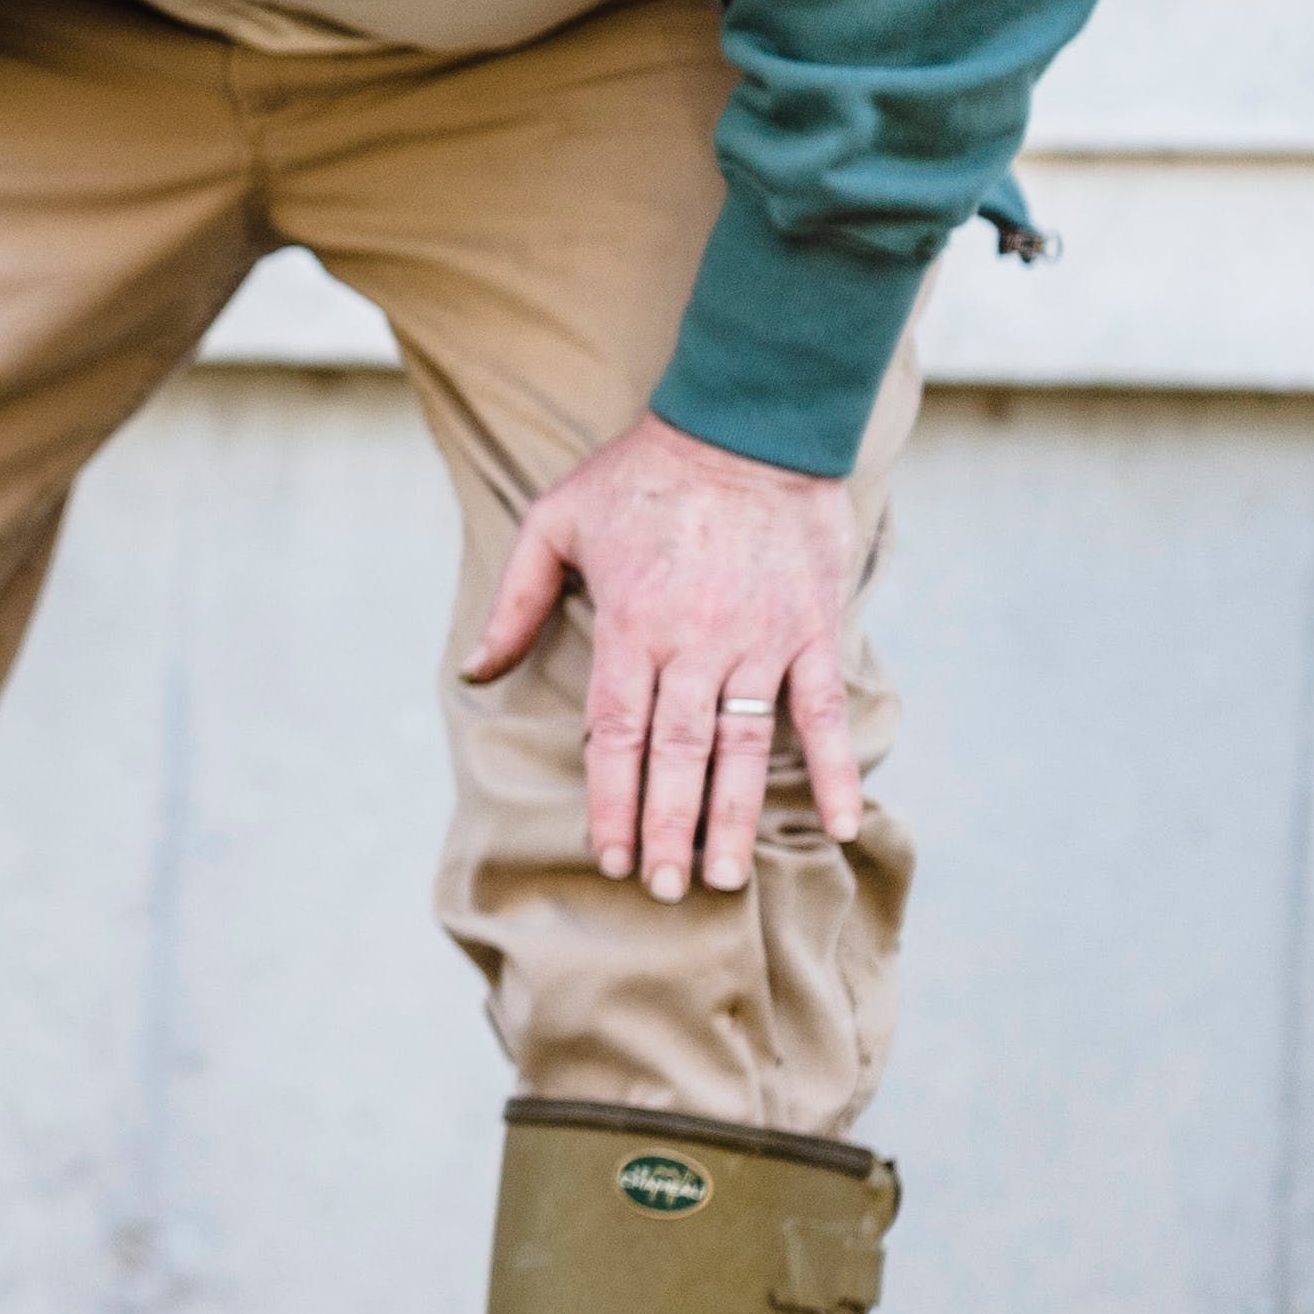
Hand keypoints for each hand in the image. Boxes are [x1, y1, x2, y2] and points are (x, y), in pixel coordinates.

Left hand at [462, 414, 864, 902]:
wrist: (746, 423)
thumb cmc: (642, 473)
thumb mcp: (556, 520)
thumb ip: (515, 602)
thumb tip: (473, 670)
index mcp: (630, 623)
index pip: (616, 732)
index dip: (612, 800)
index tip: (611, 855)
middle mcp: (695, 642)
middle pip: (677, 754)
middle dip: (668, 827)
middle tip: (666, 890)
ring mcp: (760, 639)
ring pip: (743, 745)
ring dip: (733, 815)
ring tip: (724, 878)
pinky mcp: (812, 629)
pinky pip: (823, 710)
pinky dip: (837, 769)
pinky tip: (840, 824)